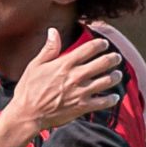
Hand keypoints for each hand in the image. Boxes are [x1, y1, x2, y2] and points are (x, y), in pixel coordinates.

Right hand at [2, 29, 124, 132]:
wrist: (27, 114)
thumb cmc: (29, 89)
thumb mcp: (35, 65)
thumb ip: (49, 48)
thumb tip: (53, 31)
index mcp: (65, 64)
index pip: (89, 48)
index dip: (100, 44)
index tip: (104, 44)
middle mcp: (75, 76)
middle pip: (102, 63)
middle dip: (113, 58)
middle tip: (116, 57)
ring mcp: (80, 92)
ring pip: (106, 81)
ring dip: (115, 76)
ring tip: (118, 74)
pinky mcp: (82, 107)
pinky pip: (103, 102)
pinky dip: (112, 99)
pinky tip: (115, 96)